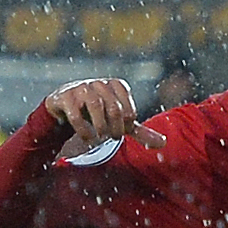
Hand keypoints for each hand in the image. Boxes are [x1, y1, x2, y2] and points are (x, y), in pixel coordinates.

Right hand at [44, 79, 167, 150]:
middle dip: (115, 128)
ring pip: (95, 105)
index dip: (126, 125)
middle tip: (111, 138)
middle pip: (114, 109)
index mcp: (117, 86)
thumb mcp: (120, 122)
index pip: (128, 109)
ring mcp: (81, 87)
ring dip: (100, 126)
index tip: (120, 132)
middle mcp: (100, 84)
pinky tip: (87, 137)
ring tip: (100, 139)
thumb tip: (163, 143)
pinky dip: (83, 129)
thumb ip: (140, 132)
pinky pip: (75, 113)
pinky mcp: (64, 96)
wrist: (66, 107)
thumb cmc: (98, 113)